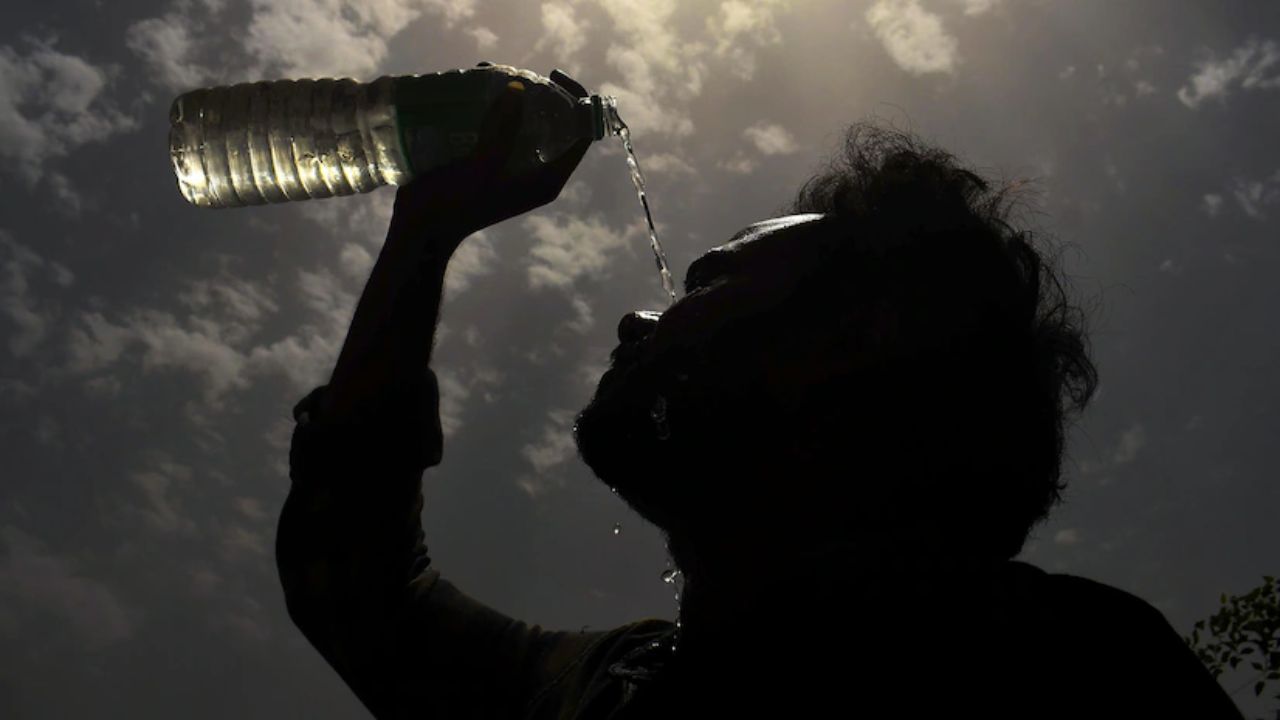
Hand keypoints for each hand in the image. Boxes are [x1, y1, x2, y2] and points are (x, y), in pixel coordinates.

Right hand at [389, 79, 592, 245]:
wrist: (421, 229)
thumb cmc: (455, 205)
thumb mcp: (481, 167)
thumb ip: (503, 130)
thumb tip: (520, 87)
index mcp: (547, 179)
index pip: (580, 134)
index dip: (577, 101)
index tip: (552, 75)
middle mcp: (536, 171)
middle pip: (554, 123)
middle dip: (538, 93)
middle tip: (513, 73)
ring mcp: (512, 165)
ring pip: (523, 121)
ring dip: (511, 96)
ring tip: (487, 72)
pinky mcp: (490, 160)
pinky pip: (500, 126)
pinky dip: (491, 106)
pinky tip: (473, 86)